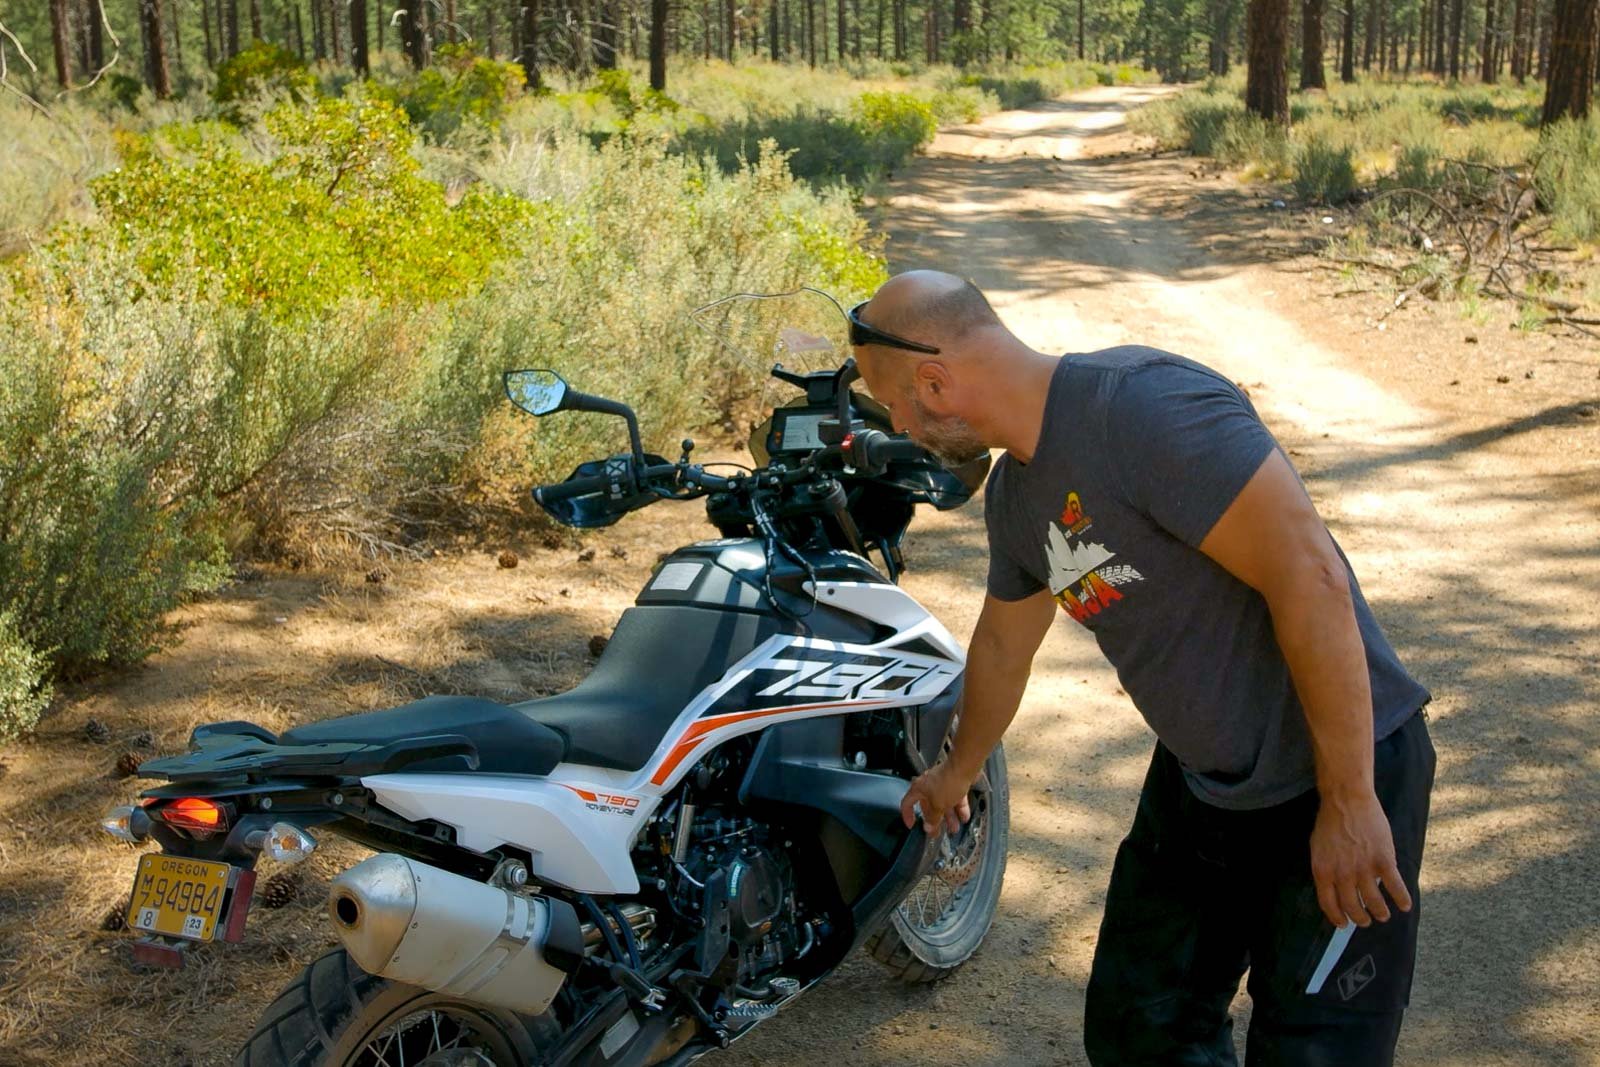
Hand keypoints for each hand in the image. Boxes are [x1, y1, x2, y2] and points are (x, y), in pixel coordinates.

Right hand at [900, 760, 972, 835]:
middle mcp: (928, 785)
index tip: (912, 824)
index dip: (907, 816)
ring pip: (943, 803)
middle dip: (934, 820)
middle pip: (928, 806)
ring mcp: (941, 783)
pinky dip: (958, 807)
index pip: (906, 804)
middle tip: (937, 831)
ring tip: (954, 827)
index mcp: (918, 789)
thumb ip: (932, 818)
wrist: (964, 767)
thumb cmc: (948, 780)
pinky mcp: (954, 781)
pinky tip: (964, 816)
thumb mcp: (938, 805)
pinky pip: (954, 797)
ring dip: (949, 817)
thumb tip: (928, 826)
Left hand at [1310, 789, 1411, 927]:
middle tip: (1365, 921)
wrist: (1347, 799)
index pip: (1329, 903)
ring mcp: (1364, 868)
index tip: (1343, 924)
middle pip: (1352, 906)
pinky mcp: (1384, 860)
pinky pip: (1394, 886)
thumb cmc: (1330, 821)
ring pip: (1373, 901)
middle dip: (1359, 918)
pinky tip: (1405, 906)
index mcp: (1322, 870)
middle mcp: (1342, 874)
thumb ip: (1326, 868)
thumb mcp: (1318, 848)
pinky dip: (1401, 898)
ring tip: (1383, 915)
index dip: (1336, 917)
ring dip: (1379, 912)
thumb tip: (1332, 887)